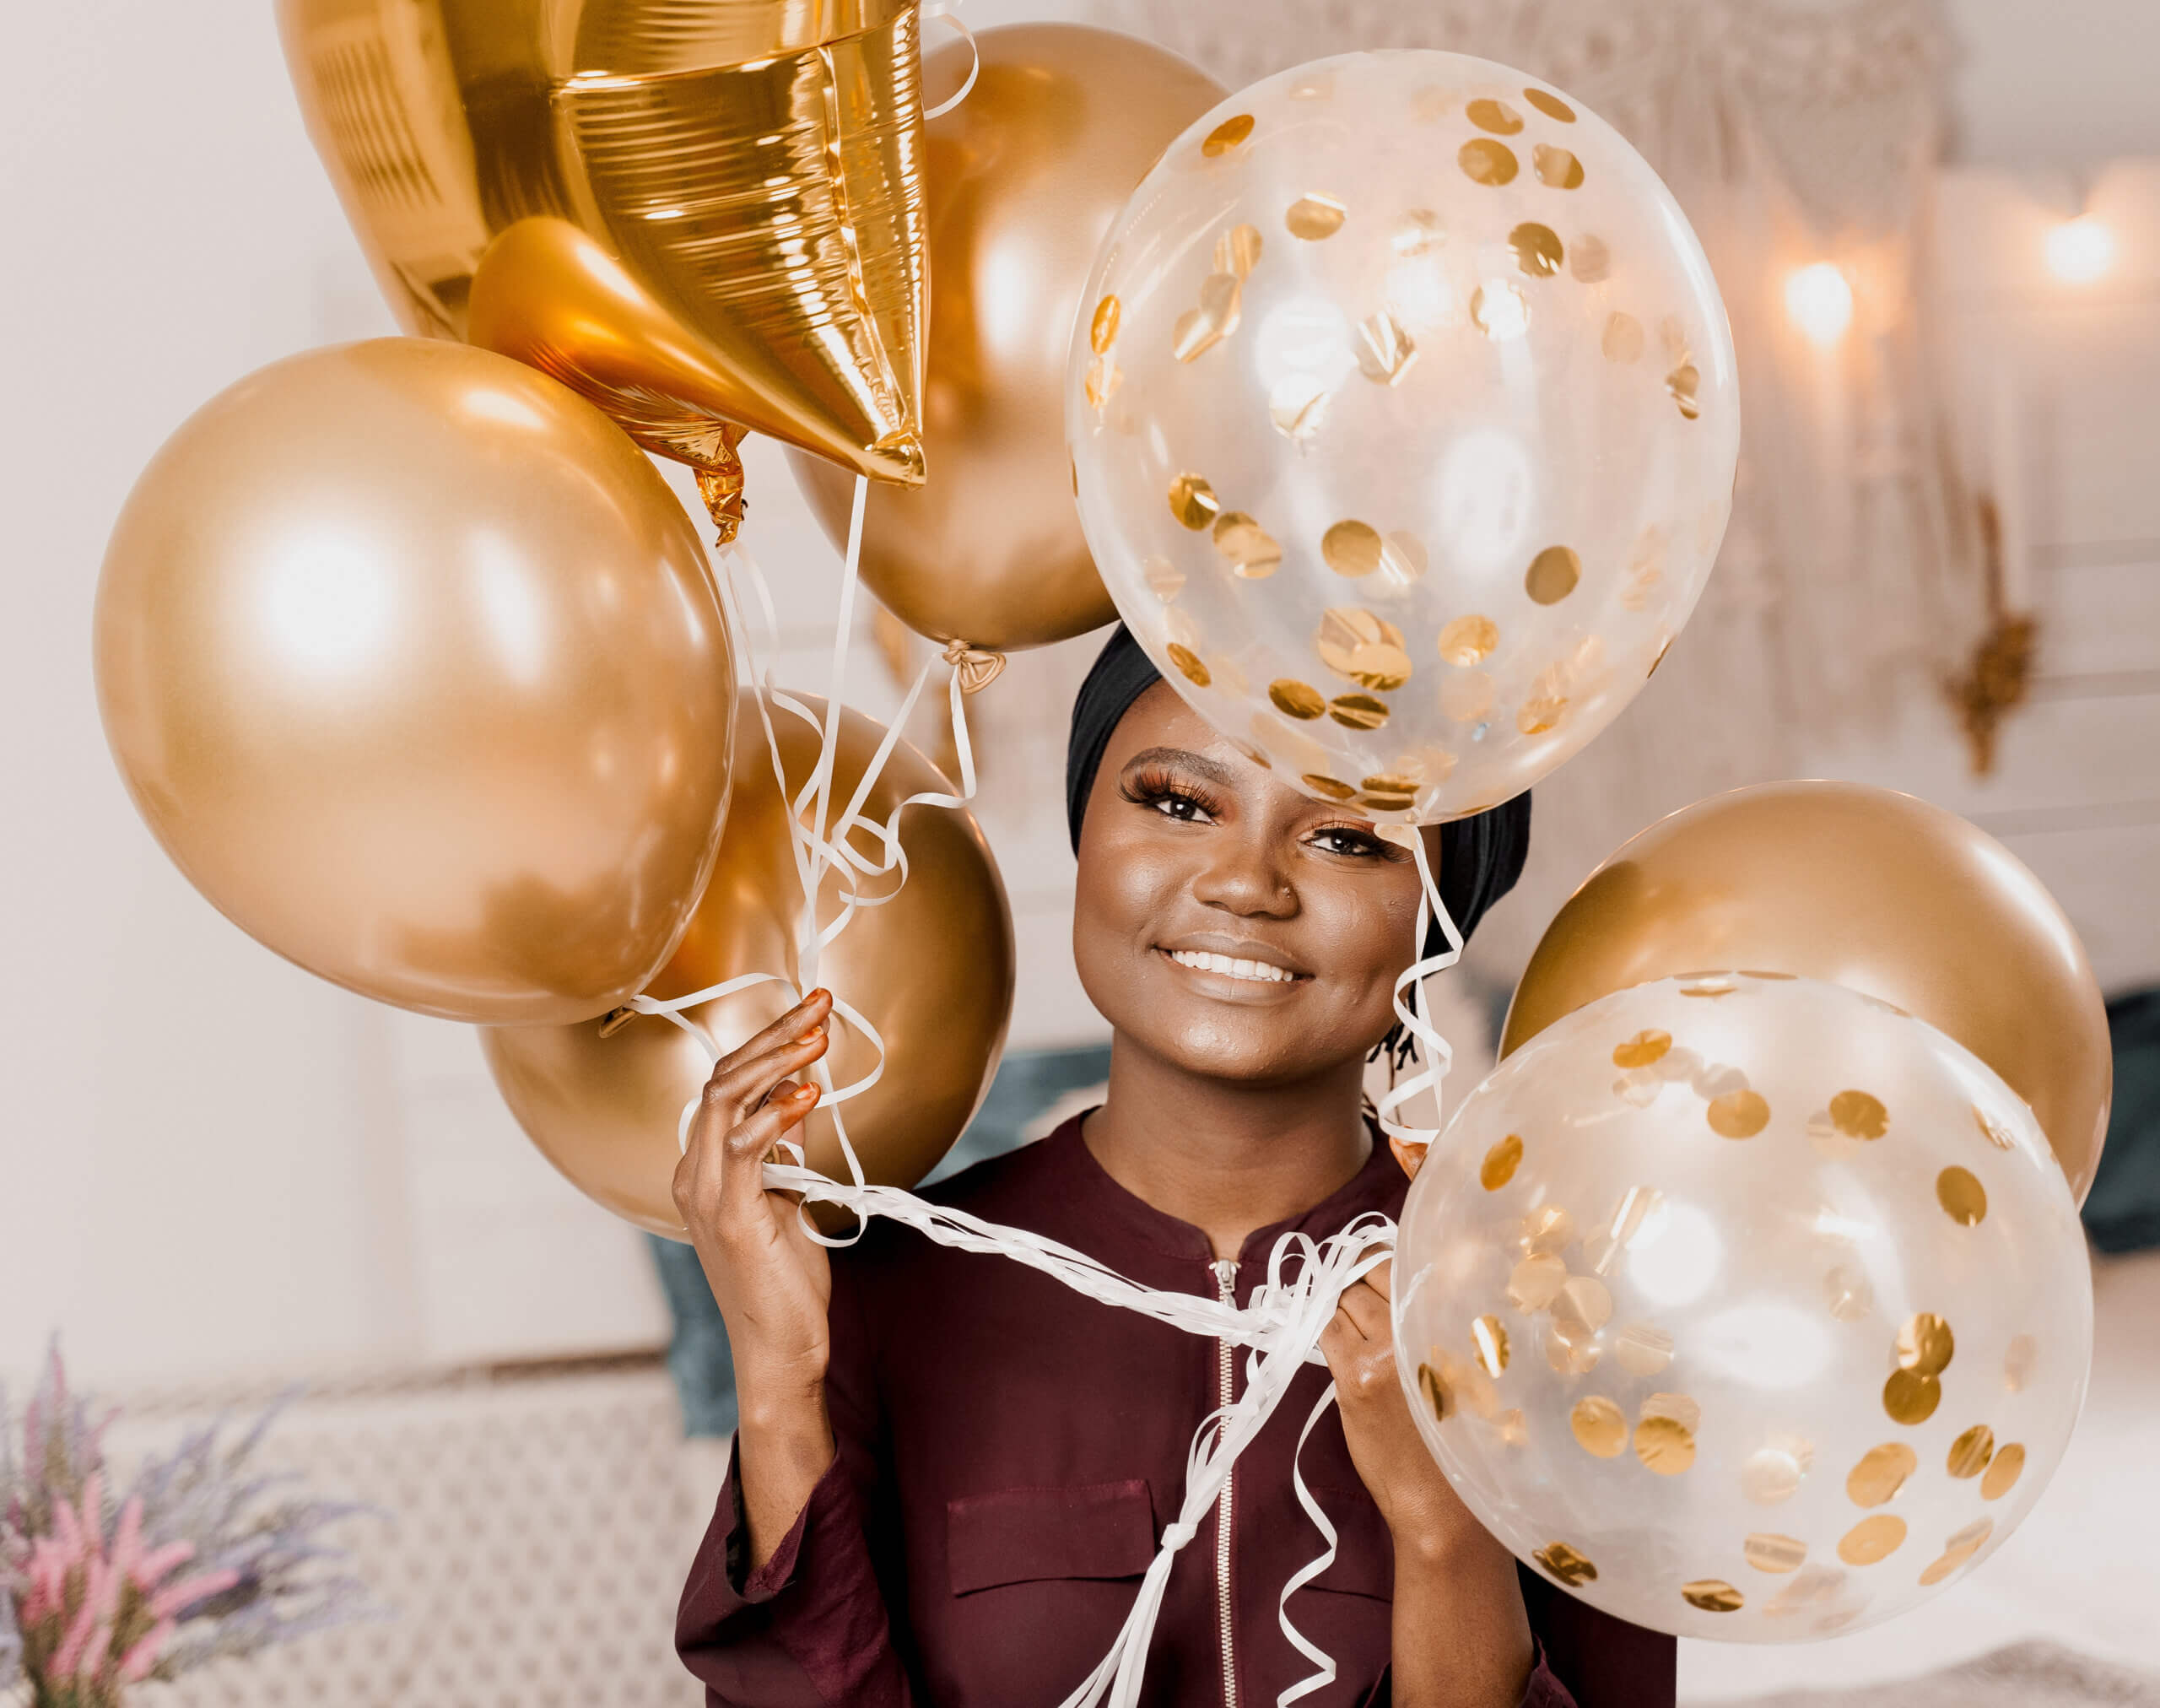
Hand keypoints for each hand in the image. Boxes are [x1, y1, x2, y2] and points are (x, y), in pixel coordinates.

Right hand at [673, 989, 836, 1402]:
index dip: (768, 1040)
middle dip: (774, 1035)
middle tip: (820, 1004)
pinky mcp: (731, 1218)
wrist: (780, 1349)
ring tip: (819, 1036)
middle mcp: (693, 1175)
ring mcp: (706, 1196)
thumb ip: (785, 1146)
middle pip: (722, 1079)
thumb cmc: (784, 1281)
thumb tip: (799, 1092)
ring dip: (777, 1062)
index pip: (725, 1083)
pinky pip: (743, 1149)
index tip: (813, 1011)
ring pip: (724, 1101)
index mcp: (701, 1168)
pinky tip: (808, 1093)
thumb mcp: (787, 1197)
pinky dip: (775, 1114)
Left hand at [1318, 1259, 1475, 1547]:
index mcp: (1453, 1323)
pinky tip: (1339, 1348)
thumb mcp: (1466, 1373)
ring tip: (1355, 1334)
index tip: (1376, 1271)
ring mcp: (1384, 1353)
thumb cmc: (1459, 1443)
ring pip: (1344, 1300)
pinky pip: (1326, 1331)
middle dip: (1360, 1282)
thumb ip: (1436, 1329)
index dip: (1384, 1263)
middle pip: (1370, 1275)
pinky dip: (1327, 1331)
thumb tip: (1397, 1287)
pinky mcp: (1355, 1378)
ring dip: (1342, 1309)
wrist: (1443, 1506)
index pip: (1405, 1264)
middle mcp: (1420, 1330)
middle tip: (1361, 1304)